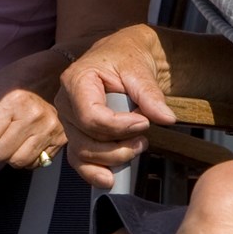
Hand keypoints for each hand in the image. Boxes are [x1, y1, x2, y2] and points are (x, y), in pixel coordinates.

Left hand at [0, 49, 67, 168]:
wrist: (56, 70)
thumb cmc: (19, 78)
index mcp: (14, 101)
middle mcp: (34, 117)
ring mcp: (50, 129)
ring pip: (16, 162)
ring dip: (8, 153)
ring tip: (13, 134)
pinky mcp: (61, 140)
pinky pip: (35, 163)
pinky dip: (26, 155)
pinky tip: (27, 138)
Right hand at [57, 26, 177, 190]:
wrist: (123, 55)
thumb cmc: (126, 56)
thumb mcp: (139, 69)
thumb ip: (150, 94)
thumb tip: (166, 118)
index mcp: (76, 80)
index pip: (91, 116)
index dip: (119, 127)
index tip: (144, 123)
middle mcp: (66, 103)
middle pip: (86, 139)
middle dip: (118, 146)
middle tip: (144, 138)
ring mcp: (69, 121)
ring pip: (83, 153)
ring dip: (113, 158)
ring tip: (138, 146)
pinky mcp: (77, 134)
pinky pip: (79, 160)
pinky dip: (94, 172)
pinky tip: (111, 179)